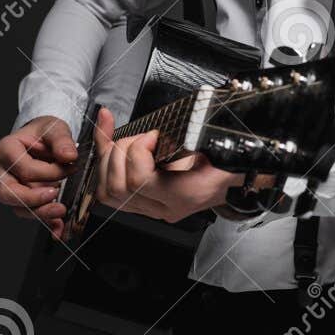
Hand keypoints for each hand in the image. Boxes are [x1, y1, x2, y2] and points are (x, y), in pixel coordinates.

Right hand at [0, 115, 77, 239]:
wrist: (45, 139)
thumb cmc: (45, 132)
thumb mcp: (55, 128)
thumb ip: (62, 140)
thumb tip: (69, 156)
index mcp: (6, 149)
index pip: (23, 168)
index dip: (48, 171)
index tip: (69, 167)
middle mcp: (3, 171)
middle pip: (9, 193)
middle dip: (34, 199)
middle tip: (56, 195)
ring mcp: (10, 186)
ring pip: (17, 208)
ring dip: (40, 213)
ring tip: (61, 210)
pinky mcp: (22, 198)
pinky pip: (29, 214)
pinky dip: (46, 221)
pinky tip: (59, 225)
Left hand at [91, 108, 243, 222]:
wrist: (231, 181)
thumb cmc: (225, 163)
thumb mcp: (214, 145)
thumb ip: (193, 136)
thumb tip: (172, 126)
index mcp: (184, 194)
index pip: (141, 181)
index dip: (138, 152)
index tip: (152, 135)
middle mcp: (164, 206)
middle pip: (119, 187)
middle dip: (121, 152)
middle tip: (141, 137)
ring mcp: (151, 208)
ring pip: (108, 192)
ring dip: (109, 159)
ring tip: (127, 140)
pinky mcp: (141, 204)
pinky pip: (108, 189)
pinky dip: (103, 157)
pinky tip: (106, 133)